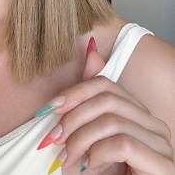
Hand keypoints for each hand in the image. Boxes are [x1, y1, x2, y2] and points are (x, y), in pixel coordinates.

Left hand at [47, 40, 173, 173]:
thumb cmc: (109, 172)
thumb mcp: (93, 135)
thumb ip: (90, 101)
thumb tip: (90, 51)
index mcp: (137, 112)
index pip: (104, 84)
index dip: (74, 92)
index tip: (49, 109)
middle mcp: (153, 123)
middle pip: (107, 99)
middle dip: (73, 117)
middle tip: (54, 138)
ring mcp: (161, 143)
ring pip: (111, 121)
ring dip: (80, 140)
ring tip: (66, 158)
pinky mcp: (163, 164)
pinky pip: (123, 143)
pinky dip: (98, 154)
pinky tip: (89, 166)